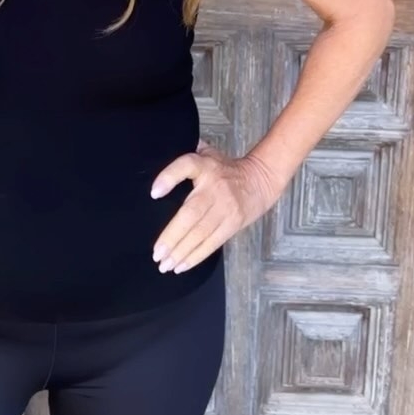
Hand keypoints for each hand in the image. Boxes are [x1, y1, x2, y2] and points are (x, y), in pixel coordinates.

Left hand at [150, 141, 280, 274]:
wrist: (260, 180)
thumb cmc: (225, 167)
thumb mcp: (207, 153)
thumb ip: (187, 152)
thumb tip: (159, 149)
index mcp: (205, 165)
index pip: (186, 165)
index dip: (169, 177)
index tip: (154, 193)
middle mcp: (214, 187)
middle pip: (191, 213)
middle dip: (172, 235)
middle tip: (157, 253)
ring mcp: (225, 208)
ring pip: (200, 233)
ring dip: (181, 251)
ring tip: (165, 265)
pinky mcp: (232, 224)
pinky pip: (212, 243)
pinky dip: (196, 256)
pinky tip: (181, 265)